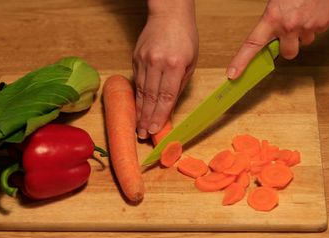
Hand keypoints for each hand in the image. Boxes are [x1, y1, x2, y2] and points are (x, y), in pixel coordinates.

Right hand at [133, 0, 197, 138]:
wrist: (168, 13)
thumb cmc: (185, 36)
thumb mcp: (192, 60)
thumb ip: (181, 83)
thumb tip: (170, 104)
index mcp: (175, 64)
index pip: (166, 96)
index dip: (159, 115)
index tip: (155, 129)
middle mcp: (157, 63)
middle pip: (151, 97)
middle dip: (146, 118)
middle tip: (142, 134)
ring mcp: (144, 60)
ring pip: (141, 91)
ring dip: (140, 111)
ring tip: (138, 126)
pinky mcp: (136, 58)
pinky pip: (137, 81)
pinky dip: (138, 96)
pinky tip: (137, 108)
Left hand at [227, 0, 328, 79]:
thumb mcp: (276, 2)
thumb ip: (271, 20)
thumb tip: (268, 34)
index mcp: (272, 19)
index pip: (252, 45)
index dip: (241, 61)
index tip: (233, 74)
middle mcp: (289, 26)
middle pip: (288, 54)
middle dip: (288, 46)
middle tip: (289, 32)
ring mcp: (308, 27)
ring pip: (304, 42)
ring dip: (302, 34)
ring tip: (303, 15)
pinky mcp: (325, 25)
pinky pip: (317, 32)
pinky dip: (315, 25)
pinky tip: (313, 12)